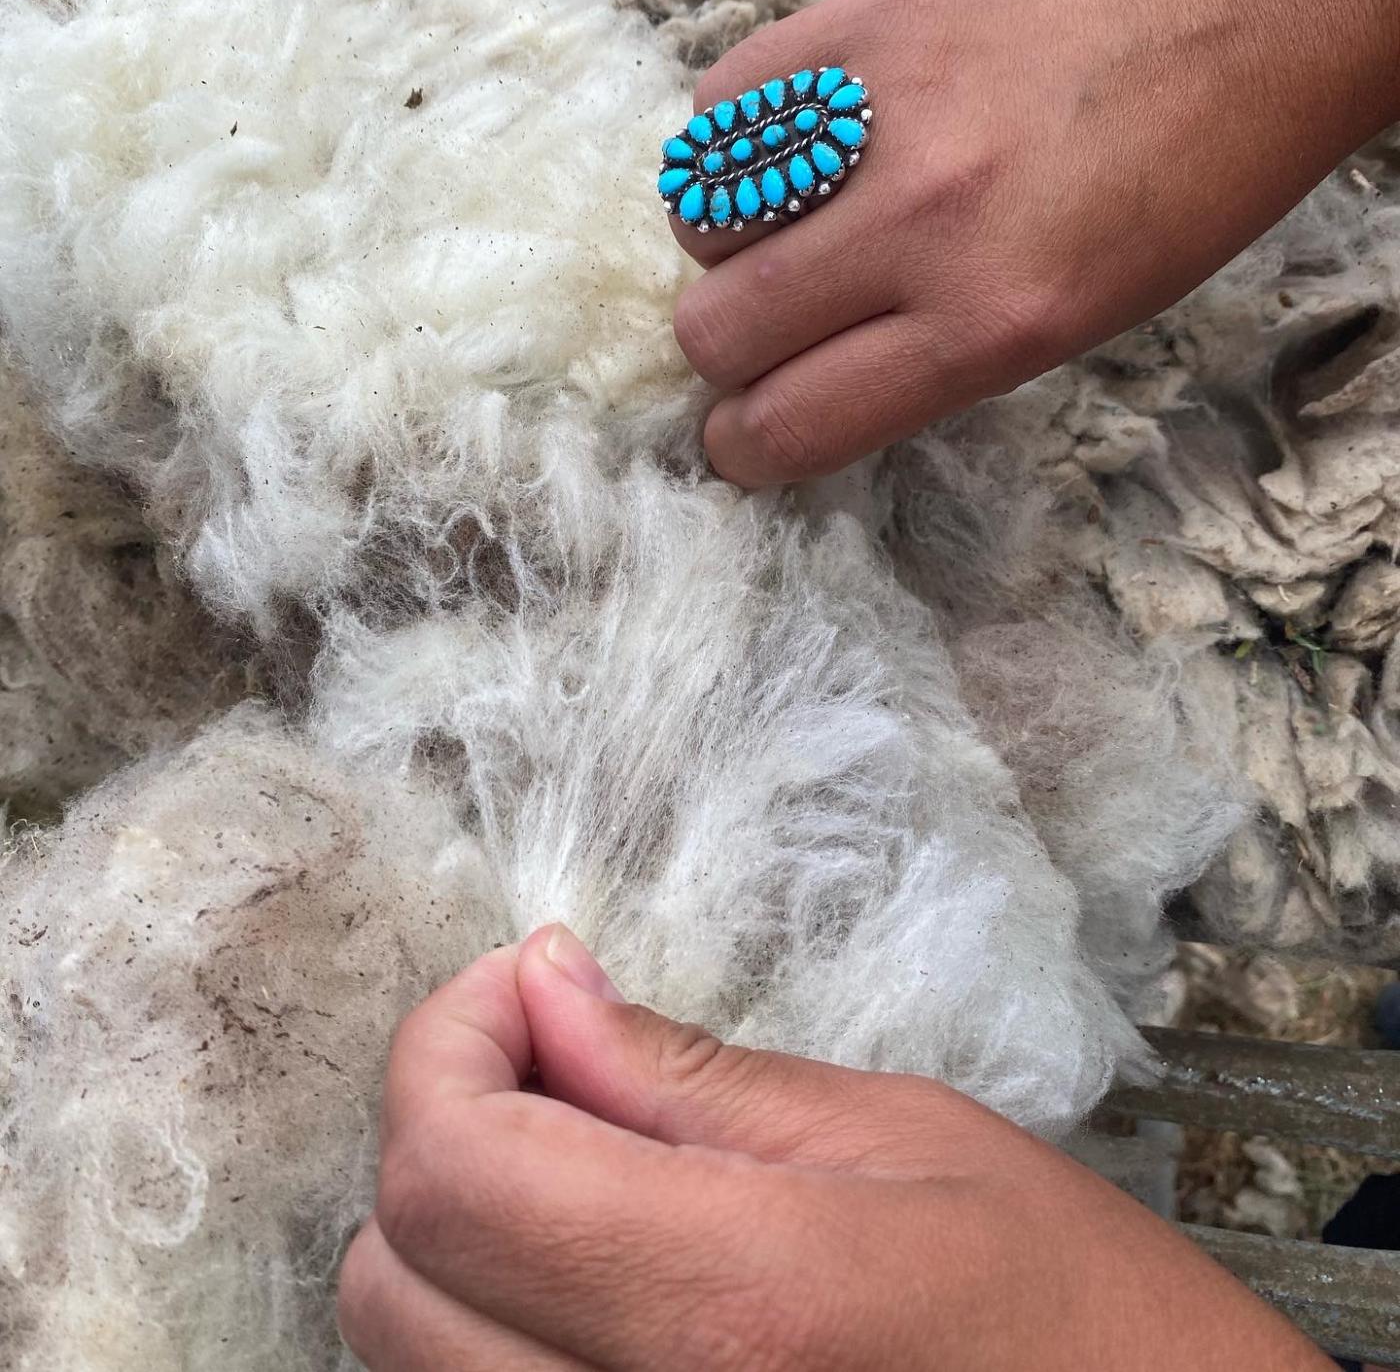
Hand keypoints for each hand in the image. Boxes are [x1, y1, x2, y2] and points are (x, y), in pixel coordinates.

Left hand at [339, 926, 1329, 1369]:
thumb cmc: (1076, 1319)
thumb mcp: (904, 1142)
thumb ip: (692, 1075)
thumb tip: (546, 986)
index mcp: (735, 1305)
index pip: (455, 1169)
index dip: (450, 1044)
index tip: (522, 990)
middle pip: (390, 1278)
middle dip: (448, 1130)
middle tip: (557, 1062)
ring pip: (408, 1362)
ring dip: (462, 1237)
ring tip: (593, 1167)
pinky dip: (491, 1330)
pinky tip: (595, 1274)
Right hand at [670, 0, 1399, 484]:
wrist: (1245, 10)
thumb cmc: (1179, 189)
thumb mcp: (1074, 324)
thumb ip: (925, 360)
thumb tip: (795, 385)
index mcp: (989, 322)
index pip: (790, 421)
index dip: (746, 445)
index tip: (746, 434)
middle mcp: (922, 222)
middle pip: (717, 327)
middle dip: (728, 348)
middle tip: (769, 325)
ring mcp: (880, 109)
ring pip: (697, 216)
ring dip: (727, 239)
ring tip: (788, 216)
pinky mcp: (861, 15)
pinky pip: (719, 101)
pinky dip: (731, 137)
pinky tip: (787, 138)